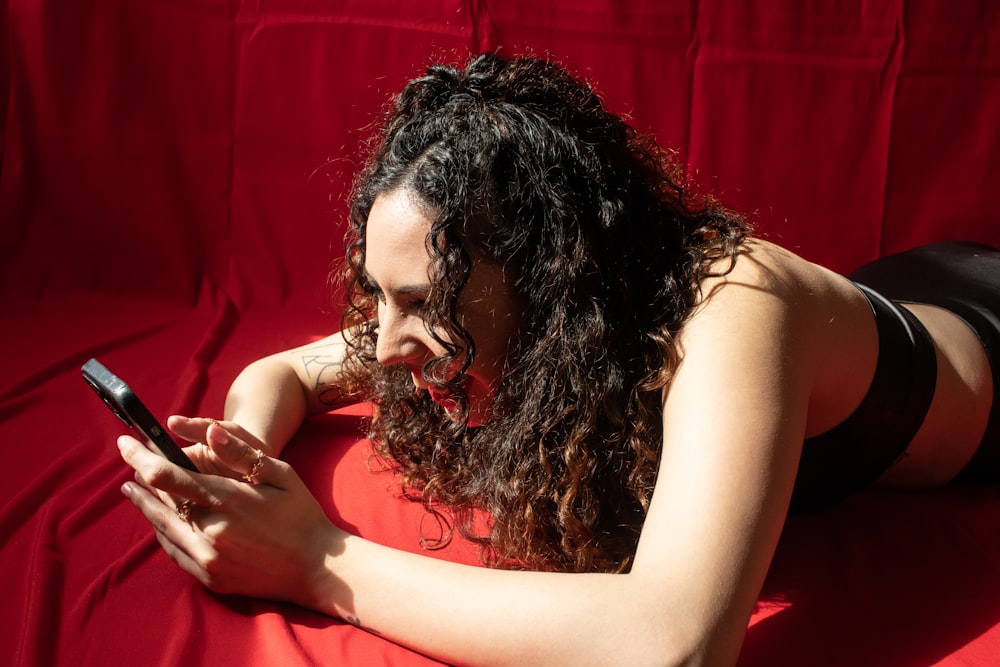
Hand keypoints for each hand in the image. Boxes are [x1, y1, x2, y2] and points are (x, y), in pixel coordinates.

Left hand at [118, 426, 343, 610]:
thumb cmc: (302, 514)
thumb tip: (209, 432)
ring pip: (163, 528)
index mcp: (227, 500)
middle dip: (141, 479)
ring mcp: (208, 558)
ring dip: (146, 506)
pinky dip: (163, 532)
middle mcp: (211, 531)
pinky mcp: (210, 578)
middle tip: (129, 464)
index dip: (140, 457)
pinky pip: (175, 552)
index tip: (125, 442)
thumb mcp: (280, 474)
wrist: (317, 568)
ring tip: (133, 489)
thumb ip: (241, 453)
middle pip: (160, 501)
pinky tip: (159, 521)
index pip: (168, 475)